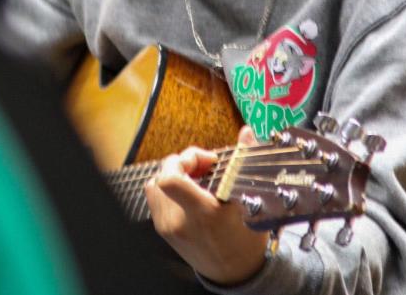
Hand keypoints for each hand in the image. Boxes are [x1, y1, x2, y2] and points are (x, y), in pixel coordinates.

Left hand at [146, 126, 268, 284]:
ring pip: (154, 185)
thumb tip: (246, 132)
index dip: (183, 160)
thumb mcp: (251, 201)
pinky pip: (155, 198)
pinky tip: (189, 192)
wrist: (235, 274)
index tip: (205, 160)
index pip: (169, 179)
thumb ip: (244, 161)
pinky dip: (169, 189)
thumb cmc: (245, 239)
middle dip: (182, 163)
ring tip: (196, 178)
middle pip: (161, 176)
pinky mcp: (162, 230)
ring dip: (173, 175)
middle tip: (204, 166)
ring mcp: (168, 227)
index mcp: (203, 213)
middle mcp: (180, 221)